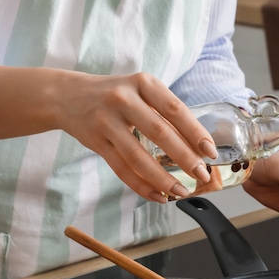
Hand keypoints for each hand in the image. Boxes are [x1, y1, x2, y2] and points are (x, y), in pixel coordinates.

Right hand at [55, 72, 218, 201]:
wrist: (67, 96)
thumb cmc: (115, 95)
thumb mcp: (140, 90)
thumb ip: (163, 111)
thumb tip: (198, 146)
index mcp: (143, 83)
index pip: (175, 109)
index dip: (195, 132)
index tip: (210, 152)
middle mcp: (124, 99)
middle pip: (160, 133)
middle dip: (185, 158)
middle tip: (201, 175)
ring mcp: (107, 120)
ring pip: (138, 156)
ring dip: (162, 178)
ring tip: (181, 191)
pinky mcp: (95, 141)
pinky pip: (121, 168)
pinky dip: (141, 185)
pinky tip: (157, 195)